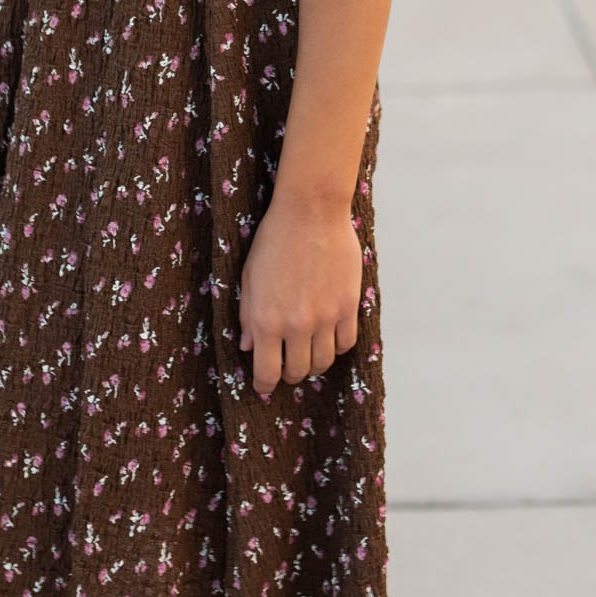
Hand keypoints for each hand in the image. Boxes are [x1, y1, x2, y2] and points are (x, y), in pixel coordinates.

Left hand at [238, 186, 361, 394]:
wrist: (310, 211)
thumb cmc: (273, 239)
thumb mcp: (249, 277)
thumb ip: (247, 315)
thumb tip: (249, 347)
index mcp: (266, 320)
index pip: (267, 373)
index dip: (264, 385)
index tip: (265, 385)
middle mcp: (296, 325)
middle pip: (297, 372)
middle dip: (289, 373)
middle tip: (287, 363)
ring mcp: (325, 317)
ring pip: (323, 363)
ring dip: (314, 362)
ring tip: (308, 350)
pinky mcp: (348, 306)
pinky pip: (345, 343)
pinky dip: (336, 345)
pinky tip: (329, 334)